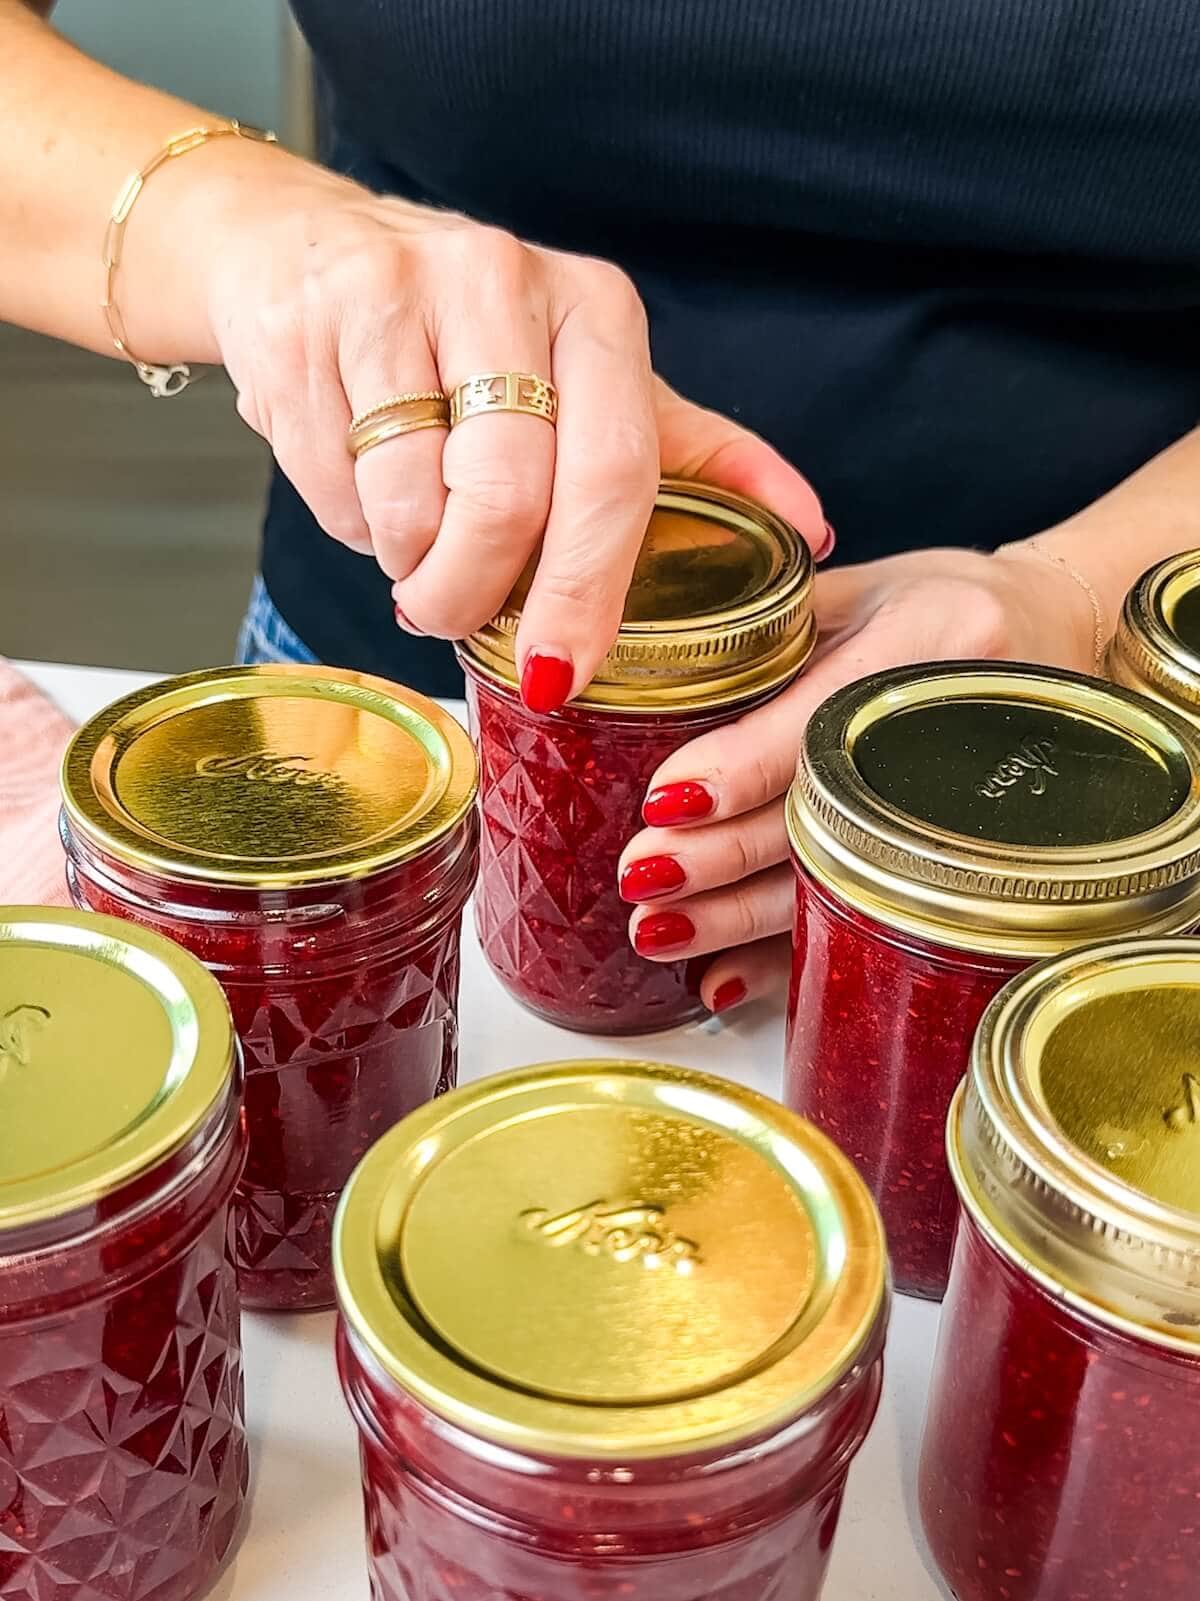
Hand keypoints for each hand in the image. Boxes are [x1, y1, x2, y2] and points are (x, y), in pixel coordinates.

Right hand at [200, 151, 827, 701]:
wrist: (306, 255)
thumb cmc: (469, 339)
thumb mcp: (592, 384)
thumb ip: (691, 455)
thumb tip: (808, 531)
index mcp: (595, 310)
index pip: (614, 473)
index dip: (587, 590)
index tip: (558, 672)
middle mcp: (505, 283)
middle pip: (508, 498)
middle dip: (476, 595)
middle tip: (456, 622)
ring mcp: (398, 295)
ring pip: (411, 499)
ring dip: (408, 560)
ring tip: (410, 543)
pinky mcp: (311, 325)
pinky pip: (333, 480)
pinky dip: (347, 519)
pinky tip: (358, 486)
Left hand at [617, 543, 1101, 1012]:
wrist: (1050, 632)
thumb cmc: (935, 604)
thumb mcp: (854, 586)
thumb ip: (765, 630)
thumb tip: (641, 678)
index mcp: (937, 637)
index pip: (824, 718)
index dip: (740, 768)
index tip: (665, 801)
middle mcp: (962, 726)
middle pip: (829, 817)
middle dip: (724, 856)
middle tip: (641, 876)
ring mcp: (974, 809)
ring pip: (839, 883)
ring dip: (738, 920)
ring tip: (657, 931)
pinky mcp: (959, 864)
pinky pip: (862, 922)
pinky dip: (784, 959)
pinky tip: (722, 980)